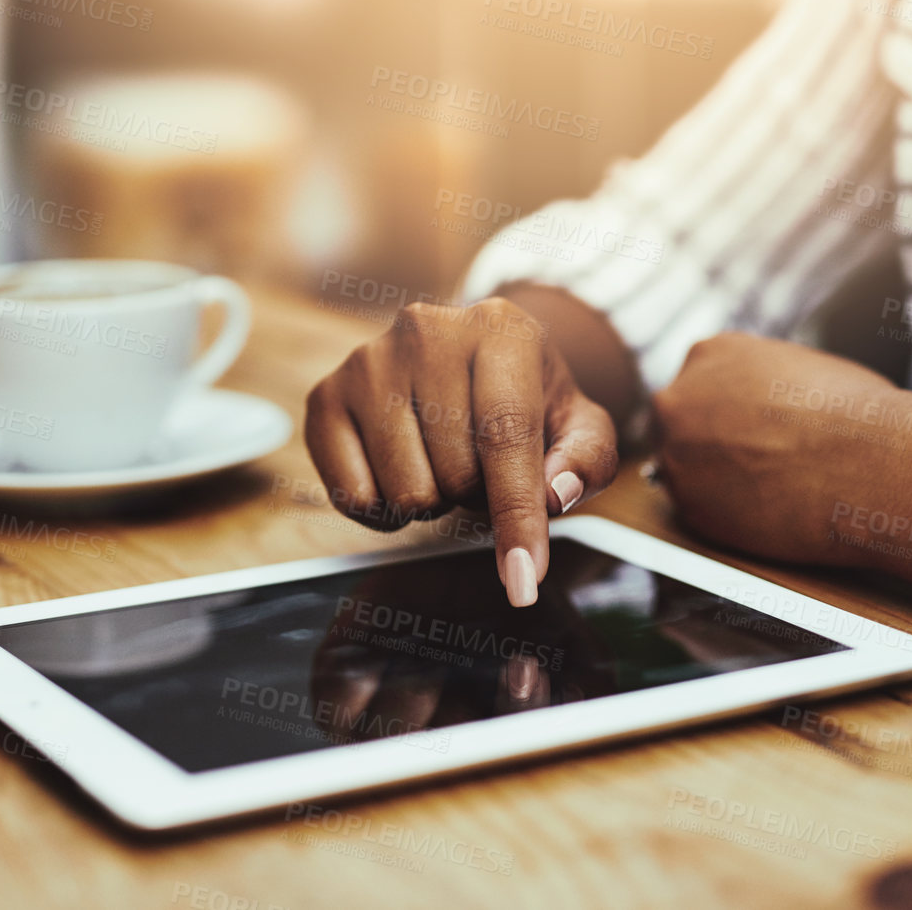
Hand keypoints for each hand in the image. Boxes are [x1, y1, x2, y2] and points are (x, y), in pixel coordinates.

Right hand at [304, 297, 619, 605]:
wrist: (469, 358)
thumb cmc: (526, 398)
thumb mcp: (579, 423)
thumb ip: (586, 459)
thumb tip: (554, 494)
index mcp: (499, 330)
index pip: (506, 435)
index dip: (518, 515)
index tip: (524, 582)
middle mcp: (425, 332)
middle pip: (456, 475)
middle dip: (479, 494)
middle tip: (480, 462)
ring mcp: (366, 362)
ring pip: (406, 493)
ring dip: (435, 499)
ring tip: (441, 458)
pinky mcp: (325, 396)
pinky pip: (355, 499)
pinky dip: (385, 509)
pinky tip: (400, 468)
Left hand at [652, 333, 895, 564]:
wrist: (870, 465)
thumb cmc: (856, 414)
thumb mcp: (800, 366)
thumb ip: (760, 378)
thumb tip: (763, 396)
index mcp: (710, 354)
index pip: (697, 384)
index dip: (723, 411)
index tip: (746, 429)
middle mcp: (679, 398)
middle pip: (678, 424)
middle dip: (707, 443)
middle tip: (750, 462)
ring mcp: (676, 454)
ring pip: (682, 470)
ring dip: (713, 481)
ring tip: (765, 489)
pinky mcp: (688, 506)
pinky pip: (697, 511)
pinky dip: (724, 515)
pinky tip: (764, 511)